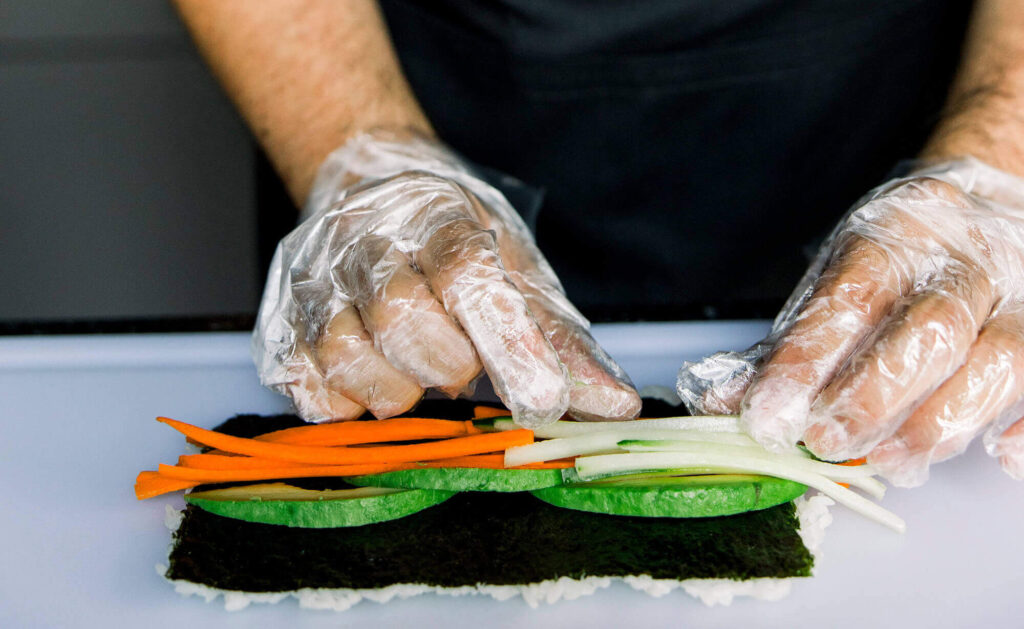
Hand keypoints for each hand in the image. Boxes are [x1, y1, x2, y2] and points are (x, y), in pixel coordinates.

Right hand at [254, 130, 640, 426]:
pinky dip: (347, 403)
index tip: (542, 399)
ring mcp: (316, 280)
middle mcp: (366, 239)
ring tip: (418, 372)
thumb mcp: (518, 275)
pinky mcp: (281, 321)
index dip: (507, 342)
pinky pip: (306, 385)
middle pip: (401, 316)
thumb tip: (617, 408)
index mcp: (437, 215)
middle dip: (446, 363)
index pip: (468, 273)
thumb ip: (563, 345)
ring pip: (346, 354)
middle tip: (460, 365)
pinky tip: (375, 381)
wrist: (369, 188)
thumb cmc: (453, 244)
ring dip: (396, 388)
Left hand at [679, 159, 1023, 485]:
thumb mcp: (833, 280)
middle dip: (873, 395)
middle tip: (825, 442)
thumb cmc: (897, 259)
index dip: (805, 362)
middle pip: (930, 329)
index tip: (767, 413)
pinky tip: (1000, 455)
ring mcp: (1020, 293)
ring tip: (889, 460)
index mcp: (894, 236)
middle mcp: (965, 261)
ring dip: (941, 421)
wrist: (983, 207)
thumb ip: (787, 345)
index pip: (848, 299)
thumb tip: (723, 402)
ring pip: (1000, 358)